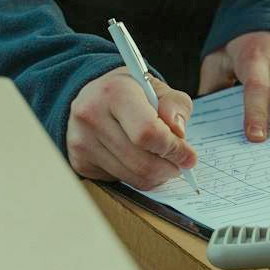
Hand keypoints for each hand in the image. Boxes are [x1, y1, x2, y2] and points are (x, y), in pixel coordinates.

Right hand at [66, 70, 196, 188]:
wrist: (91, 97)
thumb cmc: (130, 92)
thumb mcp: (157, 88)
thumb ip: (175, 105)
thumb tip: (179, 133)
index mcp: (114, 92)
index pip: (148, 132)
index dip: (173, 149)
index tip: (189, 156)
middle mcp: (92, 116)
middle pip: (141, 161)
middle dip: (169, 168)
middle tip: (180, 165)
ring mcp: (82, 142)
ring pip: (132, 177)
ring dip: (156, 176)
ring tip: (165, 165)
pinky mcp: (80, 162)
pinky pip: (119, 181)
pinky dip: (137, 177)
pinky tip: (140, 162)